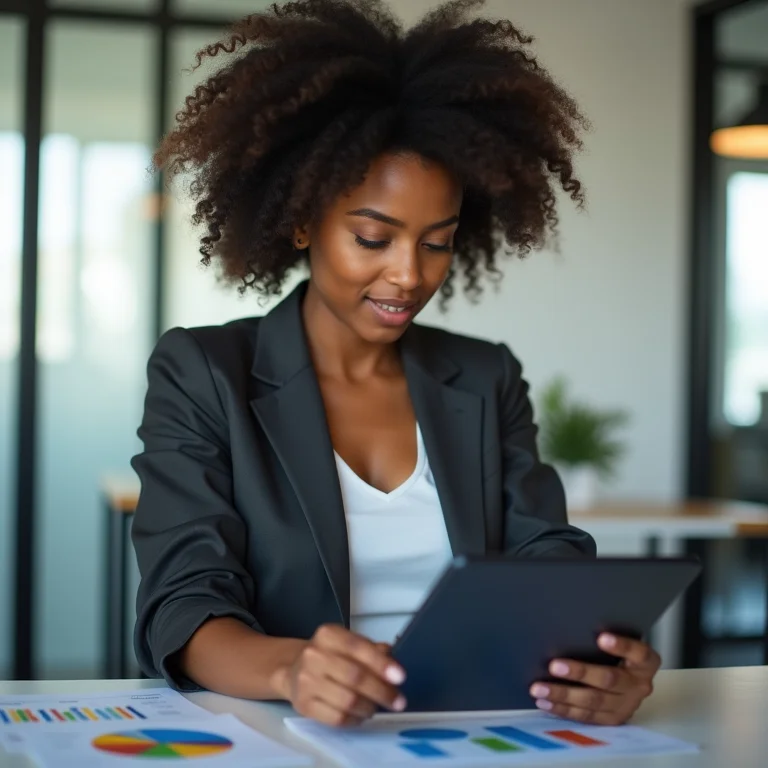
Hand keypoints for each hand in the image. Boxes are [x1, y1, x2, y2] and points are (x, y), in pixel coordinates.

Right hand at [271, 624, 405, 726]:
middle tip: (398, 701)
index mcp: (328, 635)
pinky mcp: (304, 705)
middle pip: (355, 677)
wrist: (293, 669)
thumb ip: (372, 650)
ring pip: (347, 700)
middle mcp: (314, 655)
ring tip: (377, 707)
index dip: (381, 663)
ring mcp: (306, 681)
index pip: (358, 647)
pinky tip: (361, 715)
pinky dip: (355, 719)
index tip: (400, 676)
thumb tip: (393, 662)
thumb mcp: (348, 644)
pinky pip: (336, 718)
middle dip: (382, 691)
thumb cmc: (329, 656)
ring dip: (369, 707)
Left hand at [529, 633, 659, 724]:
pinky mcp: (612, 720)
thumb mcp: (619, 642)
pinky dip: (563, 709)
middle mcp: (639, 685)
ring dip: (564, 695)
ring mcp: (626, 705)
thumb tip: (568, 623)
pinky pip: (586, 716)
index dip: (622, 646)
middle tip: (554, 666)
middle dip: (580, 673)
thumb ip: (604, 638)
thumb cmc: (618, 653)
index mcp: (645, 663)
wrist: (632, 680)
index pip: (638, 653)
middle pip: (610, 680)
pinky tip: (545, 702)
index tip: (601, 637)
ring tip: (540, 688)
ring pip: (594, 702)